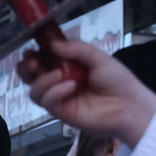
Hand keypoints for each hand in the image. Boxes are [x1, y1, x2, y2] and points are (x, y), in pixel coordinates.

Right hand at [17, 37, 155, 146]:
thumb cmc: (118, 81)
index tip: (33, 47)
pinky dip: (54, 92)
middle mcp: (59, 81)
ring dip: (42, 80)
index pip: (43, 57)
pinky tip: (70, 87)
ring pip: (34, 89)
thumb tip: (53, 43)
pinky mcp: (60, 112)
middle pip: (30, 75)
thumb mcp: (99, 58)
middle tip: (34, 62)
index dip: (34, 52)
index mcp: (68, 65)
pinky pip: (46, 101)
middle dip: (27, 67)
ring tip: (59, 75)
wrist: (128, 106)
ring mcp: (58, 97)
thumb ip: (77, 49)